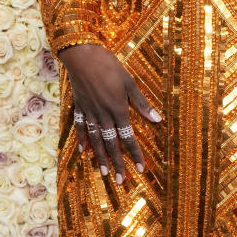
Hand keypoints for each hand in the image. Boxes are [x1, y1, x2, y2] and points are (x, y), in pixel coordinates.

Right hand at [56, 42, 162, 182]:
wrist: (81, 55)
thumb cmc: (109, 66)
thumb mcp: (129, 83)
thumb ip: (141, 103)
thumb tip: (157, 119)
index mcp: (118, 109)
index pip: (128, 137)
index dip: (135, 153)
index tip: (140, 168)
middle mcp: (103, 115)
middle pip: (111, 143)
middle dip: (117, 162)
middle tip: (121, 180)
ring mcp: (89, 112)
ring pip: (95, 139)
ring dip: (101, 157)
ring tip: (104, 172)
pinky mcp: (79, 106)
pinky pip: (80, 126)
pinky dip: (82, 139)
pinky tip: (84, 151)